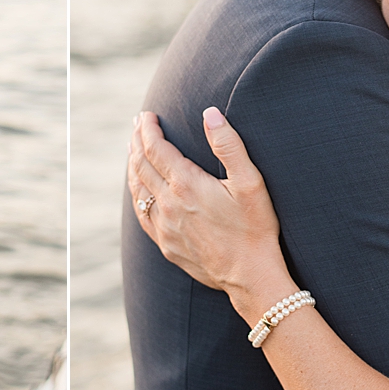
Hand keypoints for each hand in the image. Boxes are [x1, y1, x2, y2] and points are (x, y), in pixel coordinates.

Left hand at [128, 108, 286, 320]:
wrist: (250, 276)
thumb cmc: (255, 228)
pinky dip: (137, 195)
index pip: (156, 149)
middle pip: (141, 166)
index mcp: (187, 185)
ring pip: (138, 190)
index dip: (148, 129)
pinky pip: (142, 215)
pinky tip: (138, 190)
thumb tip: (210, 113)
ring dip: (133, 166)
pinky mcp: (166, 244)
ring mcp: (164, 227)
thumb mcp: (250, 182)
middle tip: (137, 125)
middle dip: (138, 141)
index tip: (146, 116)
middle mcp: (168, 205)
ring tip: (133, 150)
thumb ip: (229, 146)